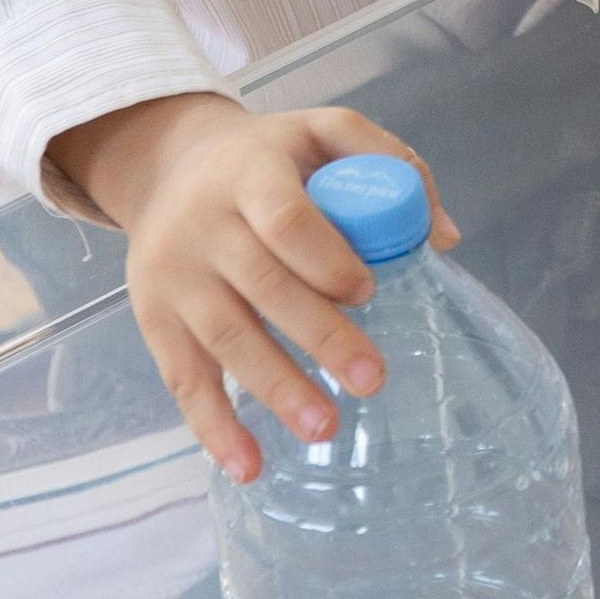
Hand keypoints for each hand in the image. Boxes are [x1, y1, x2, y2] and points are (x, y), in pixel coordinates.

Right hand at [44, 91, 459, 483]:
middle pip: (262, 285)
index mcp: (251, 173)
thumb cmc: (267, 157)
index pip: (287, 218)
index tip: (369, 292)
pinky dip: (213, 426)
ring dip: (274, 387)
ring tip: (323, 428)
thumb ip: (390, 164)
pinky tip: (249, 466)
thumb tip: (445, 238)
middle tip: (372, 380)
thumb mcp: (324, 132)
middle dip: (319, 336)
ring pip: (225, 336)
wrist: (168, 165)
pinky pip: (183, 378)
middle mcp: (204, 224)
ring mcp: (174, 275)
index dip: (327, 257)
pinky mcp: (154, 318)